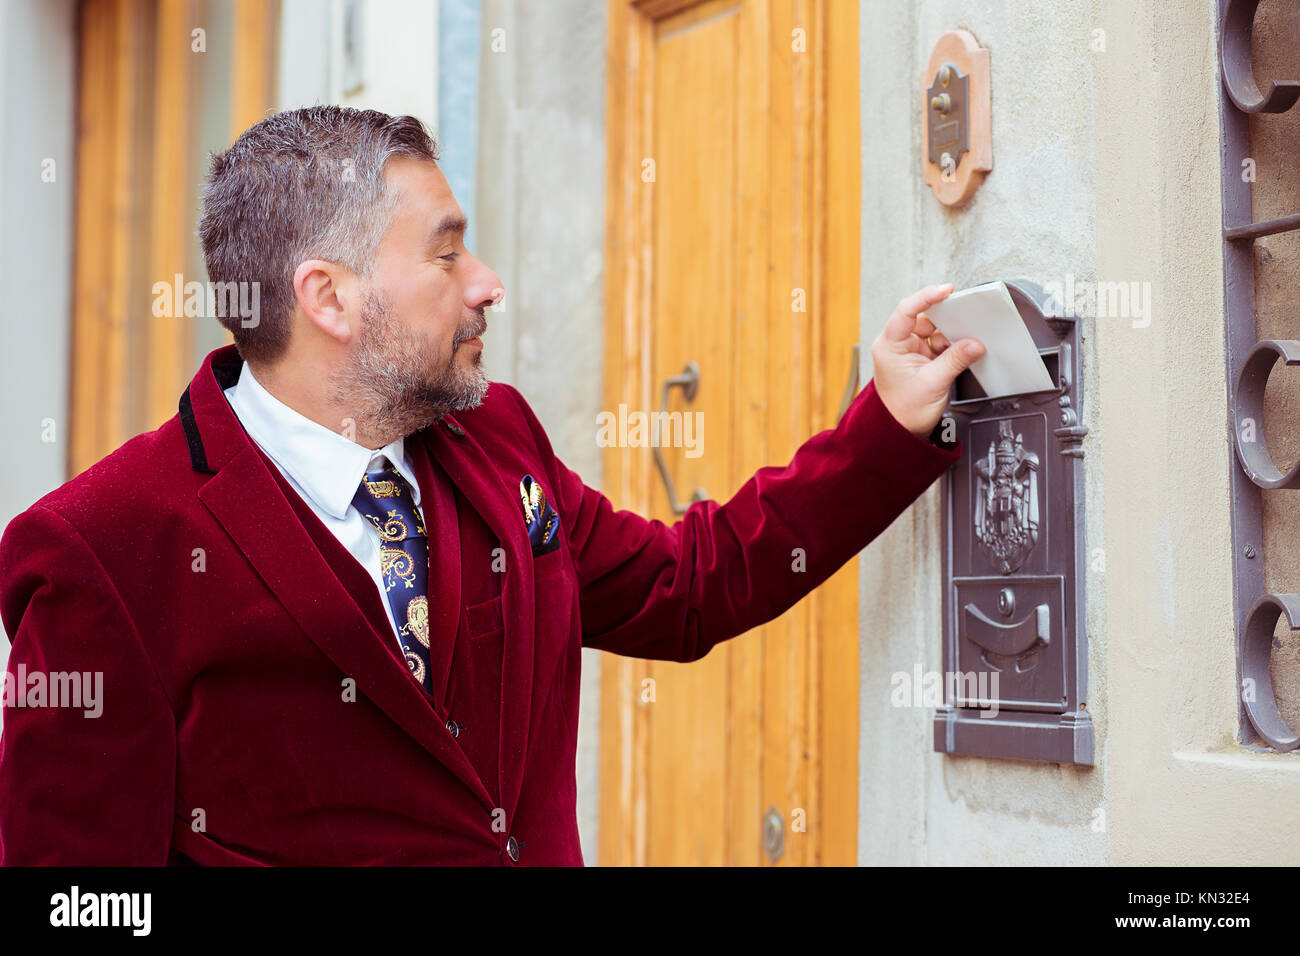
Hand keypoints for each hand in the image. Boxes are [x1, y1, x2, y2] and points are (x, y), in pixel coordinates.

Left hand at [871, 284, 986, 437]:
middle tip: (966, 321)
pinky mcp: (922, 358)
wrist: (899, 431)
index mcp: (890, 345)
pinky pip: (940, 344)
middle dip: (947, 320)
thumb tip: (973, 344)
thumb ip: (954, 360)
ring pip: (935, 330)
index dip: (927, 297)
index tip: (946, 291)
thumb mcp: (932, 384)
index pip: (907, 311)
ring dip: (951, 336)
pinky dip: (952, 346)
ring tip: (963, 344)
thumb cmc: (902, 412)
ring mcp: (910, 350)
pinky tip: (961, 351)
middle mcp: (898, 344)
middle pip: (925, 318)